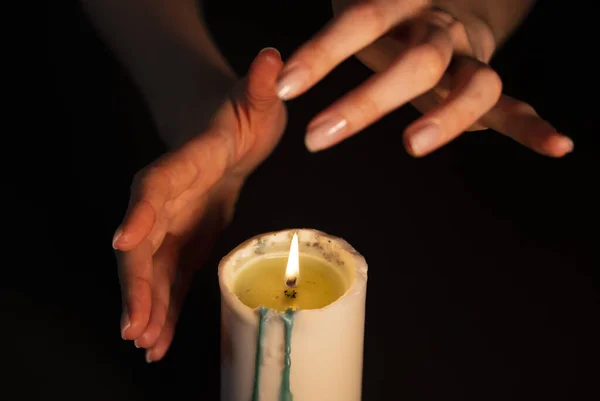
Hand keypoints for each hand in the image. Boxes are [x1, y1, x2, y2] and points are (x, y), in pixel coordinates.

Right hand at [111, 48, 285, 361]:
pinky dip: (166, 308)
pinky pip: (172, 278)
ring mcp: (174, 224)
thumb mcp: (258, 98)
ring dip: (148, 306)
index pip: (155, 186)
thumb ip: (262, 85)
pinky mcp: (185, 242)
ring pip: (153, 268)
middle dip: (137, 283)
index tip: (125, 242)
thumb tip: (274, 60)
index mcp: (185, 162)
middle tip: (135, 325)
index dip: (140, 213)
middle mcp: (169, 198)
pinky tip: (160, 339)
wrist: (227, 133)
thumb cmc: (242, 114)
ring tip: (145, 344)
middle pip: (144, 241)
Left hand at [276, 0, 572, 156]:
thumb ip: (330, 24)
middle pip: (417, 61)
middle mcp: (442, 27)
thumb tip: (272, 51)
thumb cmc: (388, 12)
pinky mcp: (490, 84)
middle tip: (318, 136)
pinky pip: (514, 107)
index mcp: (404, 0)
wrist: (445, 0)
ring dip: (448, 118)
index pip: (363, 19)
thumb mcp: (361, 6)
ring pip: (476, 85)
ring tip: (412, 145)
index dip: (323, 52)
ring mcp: (471, 56)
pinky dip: (533, 127)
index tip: (286, 85)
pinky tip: (555, 146)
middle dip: (367, 100)